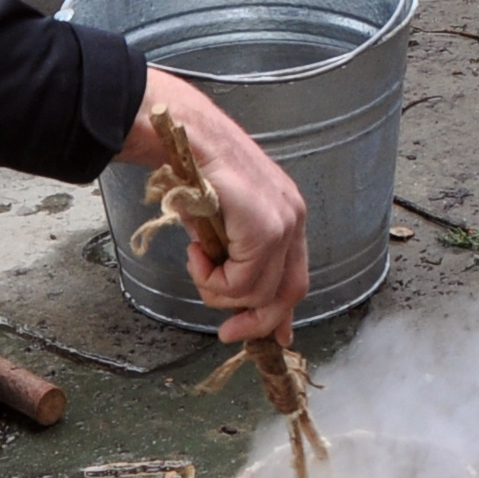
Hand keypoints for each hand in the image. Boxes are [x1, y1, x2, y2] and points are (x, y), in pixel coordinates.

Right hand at [123, 71, 308, 348]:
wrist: (182, 138)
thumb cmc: (193, 173)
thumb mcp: (217, 226)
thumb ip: (232, 259)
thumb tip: (237, 302)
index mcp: (287, 215)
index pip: (296, 277)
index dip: (283, 313)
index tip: (275, 339)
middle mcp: (293, 219)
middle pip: (287, 293)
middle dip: (255, 321)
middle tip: (226, 333)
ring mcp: (284, 223)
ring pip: (257, 294)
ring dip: (217, 289)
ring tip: (196, 259)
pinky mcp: (265, 228)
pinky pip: (242, 282)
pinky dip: (212, 278)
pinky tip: (196, 251)